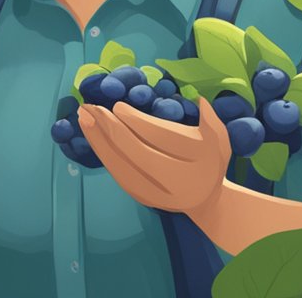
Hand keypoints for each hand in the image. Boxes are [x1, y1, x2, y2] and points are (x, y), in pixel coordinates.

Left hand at [78, 96, 230, 215]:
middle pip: (136, 150)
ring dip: (97, 138)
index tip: (117, 106)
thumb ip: (211, 119)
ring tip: (82, 117)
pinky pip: (116, 172)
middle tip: (91, 107)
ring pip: (120, 163)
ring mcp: (156, 192)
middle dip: (110, 127)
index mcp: (196, 162)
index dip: (136, 121)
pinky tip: (90, 135)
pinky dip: (101, 151)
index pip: (160, 138)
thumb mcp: (219, 139)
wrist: (205, 201)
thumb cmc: (209, 161)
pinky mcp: (140, 196)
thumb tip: (199, 100)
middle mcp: (175, 180)